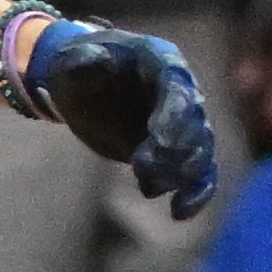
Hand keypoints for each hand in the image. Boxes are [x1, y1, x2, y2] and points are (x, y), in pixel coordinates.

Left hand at [26, 23, 217, 217]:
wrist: (78, 84)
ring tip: (147, 187)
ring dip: (179, 173)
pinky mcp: (176, 148)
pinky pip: (198, 173)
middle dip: (174, 151)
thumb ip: (83, 62)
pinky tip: (179, 213)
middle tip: (143, 169)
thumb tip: (93, 58)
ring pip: (199, 151)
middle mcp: (182, 89)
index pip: (178, 89)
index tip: (158, 143)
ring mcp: (182, 120)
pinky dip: (195, 193)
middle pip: (193, 124)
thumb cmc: (75, 68)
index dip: (172, 117)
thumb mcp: (71, 62)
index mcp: (161, 61)